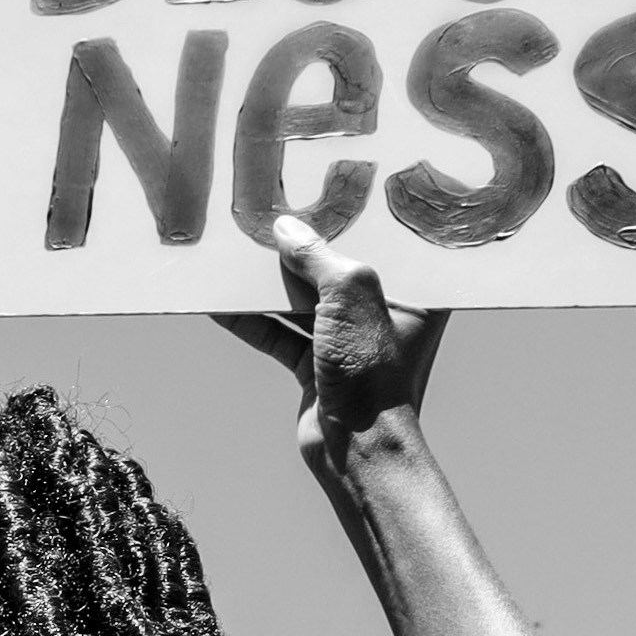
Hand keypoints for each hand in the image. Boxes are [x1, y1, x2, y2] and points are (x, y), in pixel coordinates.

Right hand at [214, 213, 448, 489]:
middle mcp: (383, 313)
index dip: (356, 214)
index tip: (324, 186)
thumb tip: (285, 228)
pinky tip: (221, 303)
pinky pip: (280, 332)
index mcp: (414, 292)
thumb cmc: (371, 373)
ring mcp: (347, 341)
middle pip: (335, 267)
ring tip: (237, 252)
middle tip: (268, 214)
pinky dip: (252, 319)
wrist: (356, 449)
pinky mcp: (315, 365)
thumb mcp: (349, 297)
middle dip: (301, 246)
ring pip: (302, 300)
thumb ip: (317, 257)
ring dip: (268, 282)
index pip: (385, 241)